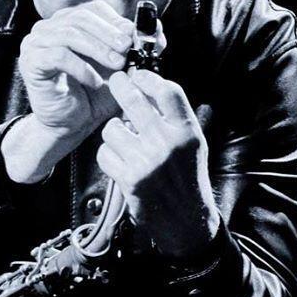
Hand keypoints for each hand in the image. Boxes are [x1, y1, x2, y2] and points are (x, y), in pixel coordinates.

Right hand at [18, 0, 133, 138]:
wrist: (71, 126)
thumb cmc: (94, 97)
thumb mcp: (123, 70)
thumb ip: (138, 49)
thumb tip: (157, 28)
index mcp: (70, 23)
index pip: (94, 9)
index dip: (115, 21)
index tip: (133, 37)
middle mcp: (50, 27)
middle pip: (81, 17)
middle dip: (108, 33)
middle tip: (127, 50)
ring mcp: (37, 42)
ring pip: (70, 33)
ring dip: (98, 48)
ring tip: (117, 65)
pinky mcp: (31, 61)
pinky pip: (58, 55)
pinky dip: (80, 67)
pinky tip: (94, 81)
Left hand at [97, 70, 220, 257]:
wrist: (187, 220)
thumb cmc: (187, 177)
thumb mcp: (193, 144)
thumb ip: (175, 118)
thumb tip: (149, 87)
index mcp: (187, 132)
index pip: (167, 91)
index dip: (148, 78)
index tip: (138, 75)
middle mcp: (168, 144)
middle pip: (133, 100)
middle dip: (120, 87)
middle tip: (116, 83)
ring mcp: (147, 162)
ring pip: (112, 128)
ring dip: (114, 132)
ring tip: (125, 141)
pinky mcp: (129, 179)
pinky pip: (104, 153)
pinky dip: (108, 156)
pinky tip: (120, 162)